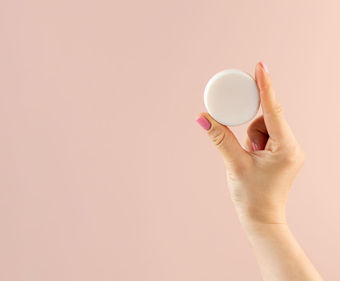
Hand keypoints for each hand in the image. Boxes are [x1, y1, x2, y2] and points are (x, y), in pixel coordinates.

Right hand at [196, 62, 303, 224]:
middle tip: (244, 147)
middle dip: (249, 130)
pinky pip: (264, 137)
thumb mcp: (233, 164)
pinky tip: (251, 160)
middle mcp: (292, 145)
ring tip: (248, 161)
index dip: (265, 86)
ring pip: (263, 128)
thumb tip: (202, 116)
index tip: (260, 66)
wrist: (262, 220)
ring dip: (250, 138)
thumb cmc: (251, 197)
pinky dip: (253, 143)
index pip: (273, 109)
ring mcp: (288, 150)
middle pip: (266, 119)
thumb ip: (219, 137)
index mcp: (286, 147)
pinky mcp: (281, 154)